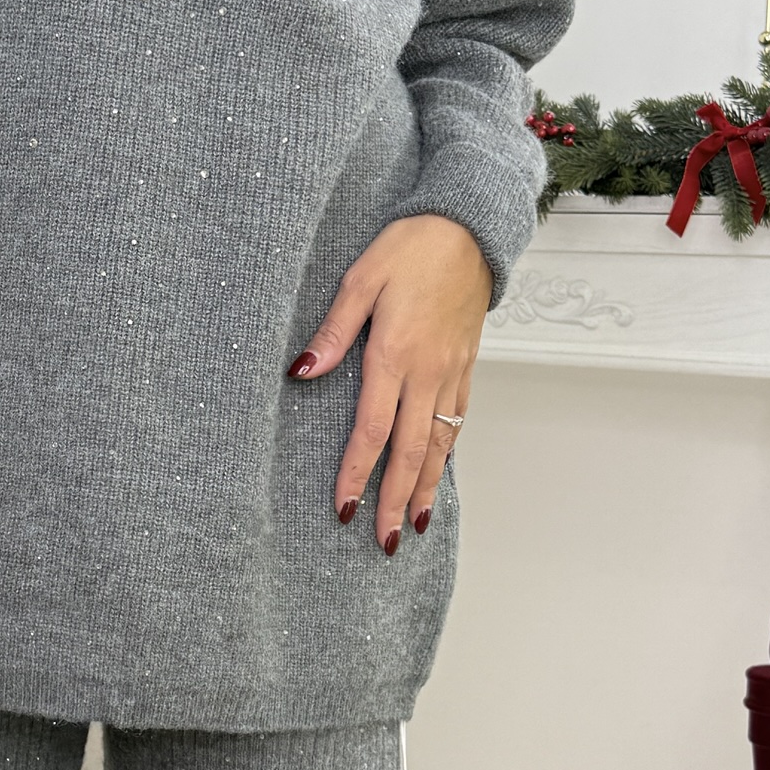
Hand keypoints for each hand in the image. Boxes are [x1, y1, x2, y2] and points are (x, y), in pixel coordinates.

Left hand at [288, 214, 491, 550]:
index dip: (356, 474)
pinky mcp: (465, 365)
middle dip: (396, 500)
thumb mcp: (360, 278)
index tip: (344, 509)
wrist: (468, 228)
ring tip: (415, 524)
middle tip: (385, 541)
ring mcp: (451, 372)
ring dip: (426, 487)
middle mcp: (427, 373)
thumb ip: (333, 331)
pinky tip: (438, 473)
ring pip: (439, 443)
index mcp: (395, 355)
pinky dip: (447, 454)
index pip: (372, 430)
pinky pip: (457, 421)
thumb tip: (301, 372)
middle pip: (410, 451)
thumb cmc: (410, 246)